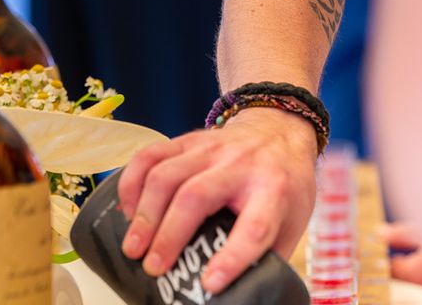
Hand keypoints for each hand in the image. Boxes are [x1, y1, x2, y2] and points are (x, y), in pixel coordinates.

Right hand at [117, 107, 316, 293]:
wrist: (280, 132)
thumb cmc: (285, 184)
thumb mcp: (292, 220)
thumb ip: (270, 255)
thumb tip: (244, 295)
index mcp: (275, 190)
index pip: (254, 226)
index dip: (232, 258)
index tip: (210, 284)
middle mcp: (241, 165)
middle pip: (197, 196)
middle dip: (169, 235)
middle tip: (153, 268)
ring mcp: (212, 148)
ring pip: (168, 174)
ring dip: (144, 213)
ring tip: (133, 248)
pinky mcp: (189, 140)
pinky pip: (151, 155)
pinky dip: (133, 183)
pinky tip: (129, 211)